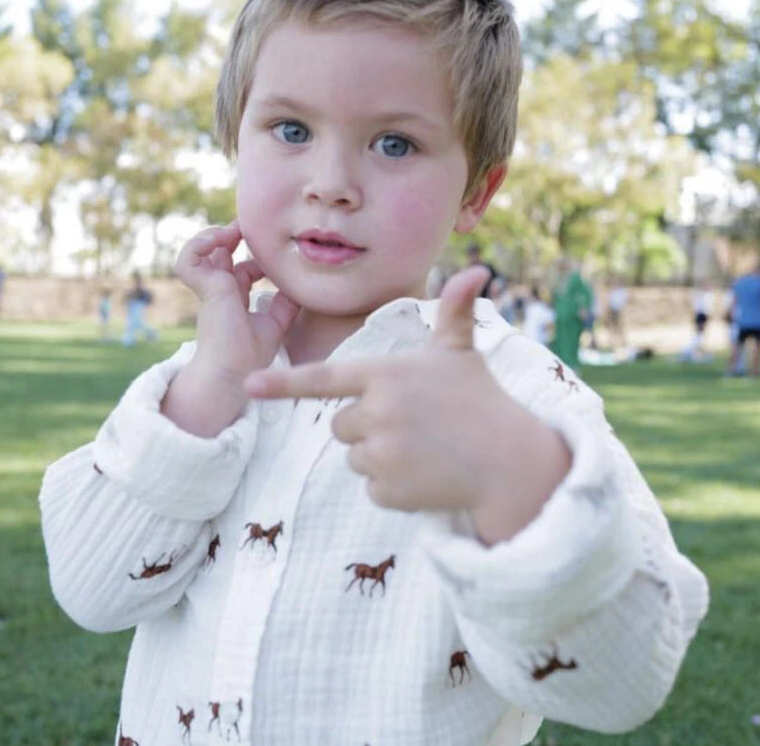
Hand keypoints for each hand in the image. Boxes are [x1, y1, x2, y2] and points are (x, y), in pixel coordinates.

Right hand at [162, 222, 298, 436]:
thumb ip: (285, 302)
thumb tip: (302, 285)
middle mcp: (219, 292)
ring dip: (212, 236)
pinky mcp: (205, 289)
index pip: (240, 269)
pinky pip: (188, 260)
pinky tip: (221, 239)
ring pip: (197, 251)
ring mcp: (209, 289)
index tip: (274, 252)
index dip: (255, 257)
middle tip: (249, 227)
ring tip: (232, 231)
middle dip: (232, 235)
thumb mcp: (277, 322)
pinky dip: (198, 245)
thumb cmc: (252, 355)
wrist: (235, 373)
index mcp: (234, 299)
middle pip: (218, 253)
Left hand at [245, 267, 570, 538]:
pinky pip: (371, 487)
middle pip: (339, 424)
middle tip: (410, 424)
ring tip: (423, 448)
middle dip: (366, 425)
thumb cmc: (482, 401)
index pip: (323, 378)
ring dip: (380, 455)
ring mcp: (381, 454)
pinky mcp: (388, 490)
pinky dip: (393, 486)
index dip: (283, 383)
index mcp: (384, 375)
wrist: (510, 462)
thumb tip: (478, 270)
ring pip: (355, 456)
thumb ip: (455, 313)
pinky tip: (425, 474)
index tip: (248, 386)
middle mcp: (377, 413)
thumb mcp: (462, 353)